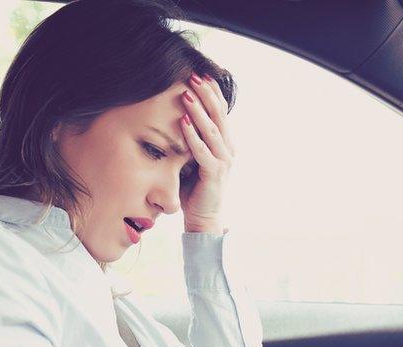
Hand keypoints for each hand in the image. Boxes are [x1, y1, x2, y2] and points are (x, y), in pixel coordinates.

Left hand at [179, 73, 234, 233]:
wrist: (203, 217)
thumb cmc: (195, 187)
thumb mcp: (192, 157)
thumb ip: (190, 139)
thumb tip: (174, 116)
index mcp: (225, 142)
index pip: (221, 111)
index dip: (212, 92)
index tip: (200, 73)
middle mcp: (228, 149)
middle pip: (219, 115)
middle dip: (206, 94)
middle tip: (194, 76)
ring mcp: (223, 161)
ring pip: (212, 130)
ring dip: (199, 111)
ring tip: (187, 94)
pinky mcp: (214, 174)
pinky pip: (203, 152)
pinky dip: (193, 137)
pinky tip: (184, 123)